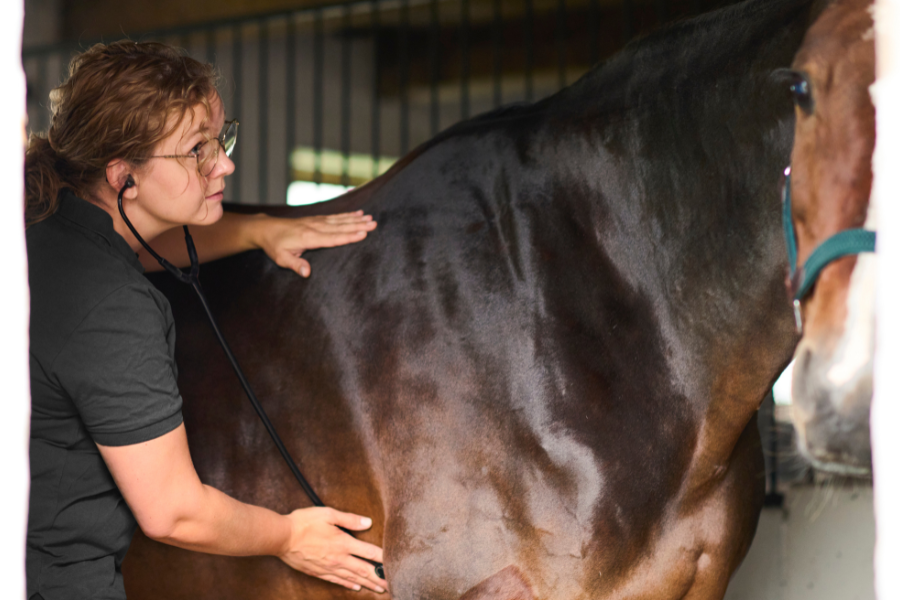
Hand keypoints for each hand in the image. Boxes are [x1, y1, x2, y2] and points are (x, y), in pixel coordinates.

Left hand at [256, 211, 376, 276]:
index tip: (363, 234)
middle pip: (340, 227)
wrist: (266, 229)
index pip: (332, 238)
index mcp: (309, 238)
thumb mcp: (281, 258)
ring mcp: (317, 222)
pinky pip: (335, 217)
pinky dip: (347, 215)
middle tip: (374, 224)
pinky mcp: (317, 219)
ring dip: (356, 219)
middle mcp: (315, 227)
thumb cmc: (274, 245)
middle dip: (358, 226)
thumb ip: (295, 265)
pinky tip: (357, 213)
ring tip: (370, 218)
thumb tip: (307, 274)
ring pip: (340, 220)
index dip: (348, 236)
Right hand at [280, 507, 386, 592]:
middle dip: (379, 578)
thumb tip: (367, 522)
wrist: (282, 537)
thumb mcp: (328, 514)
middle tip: (391, 585)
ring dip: (367, 584)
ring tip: (379, 589)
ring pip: (352, 578)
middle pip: (364, 570)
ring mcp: (328, 567)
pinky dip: (348, 584)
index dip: (383, 559)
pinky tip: (356, 587)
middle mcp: (338, 558)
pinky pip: (337, 581)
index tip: (394, 564)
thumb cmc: (304, 522)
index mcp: (343, 543)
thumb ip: (349, 519)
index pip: (369, 552)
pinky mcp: (318, 572)